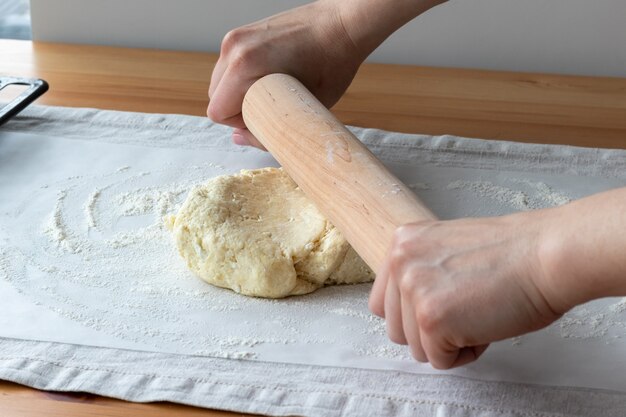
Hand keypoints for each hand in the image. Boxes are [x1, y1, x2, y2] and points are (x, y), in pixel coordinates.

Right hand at [207, 1, 364, 148]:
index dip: (239, 124)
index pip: (218, 111)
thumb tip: (239, 138)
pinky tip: (271, 76)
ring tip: (272, 91)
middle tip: (271, 109)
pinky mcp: (244, 32)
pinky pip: (231, 64)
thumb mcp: (303, 110)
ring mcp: (236, 37)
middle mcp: (234, 48)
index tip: (264, 121)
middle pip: (216, 96)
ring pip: (221, 80)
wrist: (343, 25)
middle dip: (237, 108)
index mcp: (243, 66)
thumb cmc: (331, 65)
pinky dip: (243, 76)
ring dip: (239, 92)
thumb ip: (267, 131)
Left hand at [369, 211, 563, 368]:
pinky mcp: (431, 319)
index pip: (383, 302)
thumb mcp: (448, 247)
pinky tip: (486, 326)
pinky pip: (440, 360)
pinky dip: (466, 353)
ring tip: (479, 314)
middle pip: (396, 329)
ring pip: (417, 348)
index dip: (414, 316)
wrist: (547, 255)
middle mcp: (400, 262)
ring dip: (449, 342)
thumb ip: (422, 270)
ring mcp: (413, 290)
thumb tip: (411, 307)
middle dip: (431, 332)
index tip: (441, 310)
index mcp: (402, 242)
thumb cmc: (515, 253)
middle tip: (468, 311)